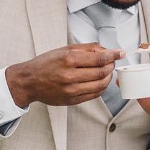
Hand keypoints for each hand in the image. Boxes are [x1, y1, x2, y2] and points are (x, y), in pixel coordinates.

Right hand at [5, 43, 122, 106]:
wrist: (29, 82)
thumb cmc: (46, 64)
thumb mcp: (65, 49)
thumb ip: (87, 48)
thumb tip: (106, 49)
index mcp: (69, 60)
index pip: (99, 58)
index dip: (113, 55)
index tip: (120, 53)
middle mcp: (70, 76)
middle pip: (102, 72)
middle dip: (111, 65)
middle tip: (112, 61)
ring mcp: (71, 90)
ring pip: (100, 85)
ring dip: (108, 77)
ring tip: (107, 71)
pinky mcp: (72, 100)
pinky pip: (94, 94)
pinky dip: (101, 87)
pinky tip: (100, 81)